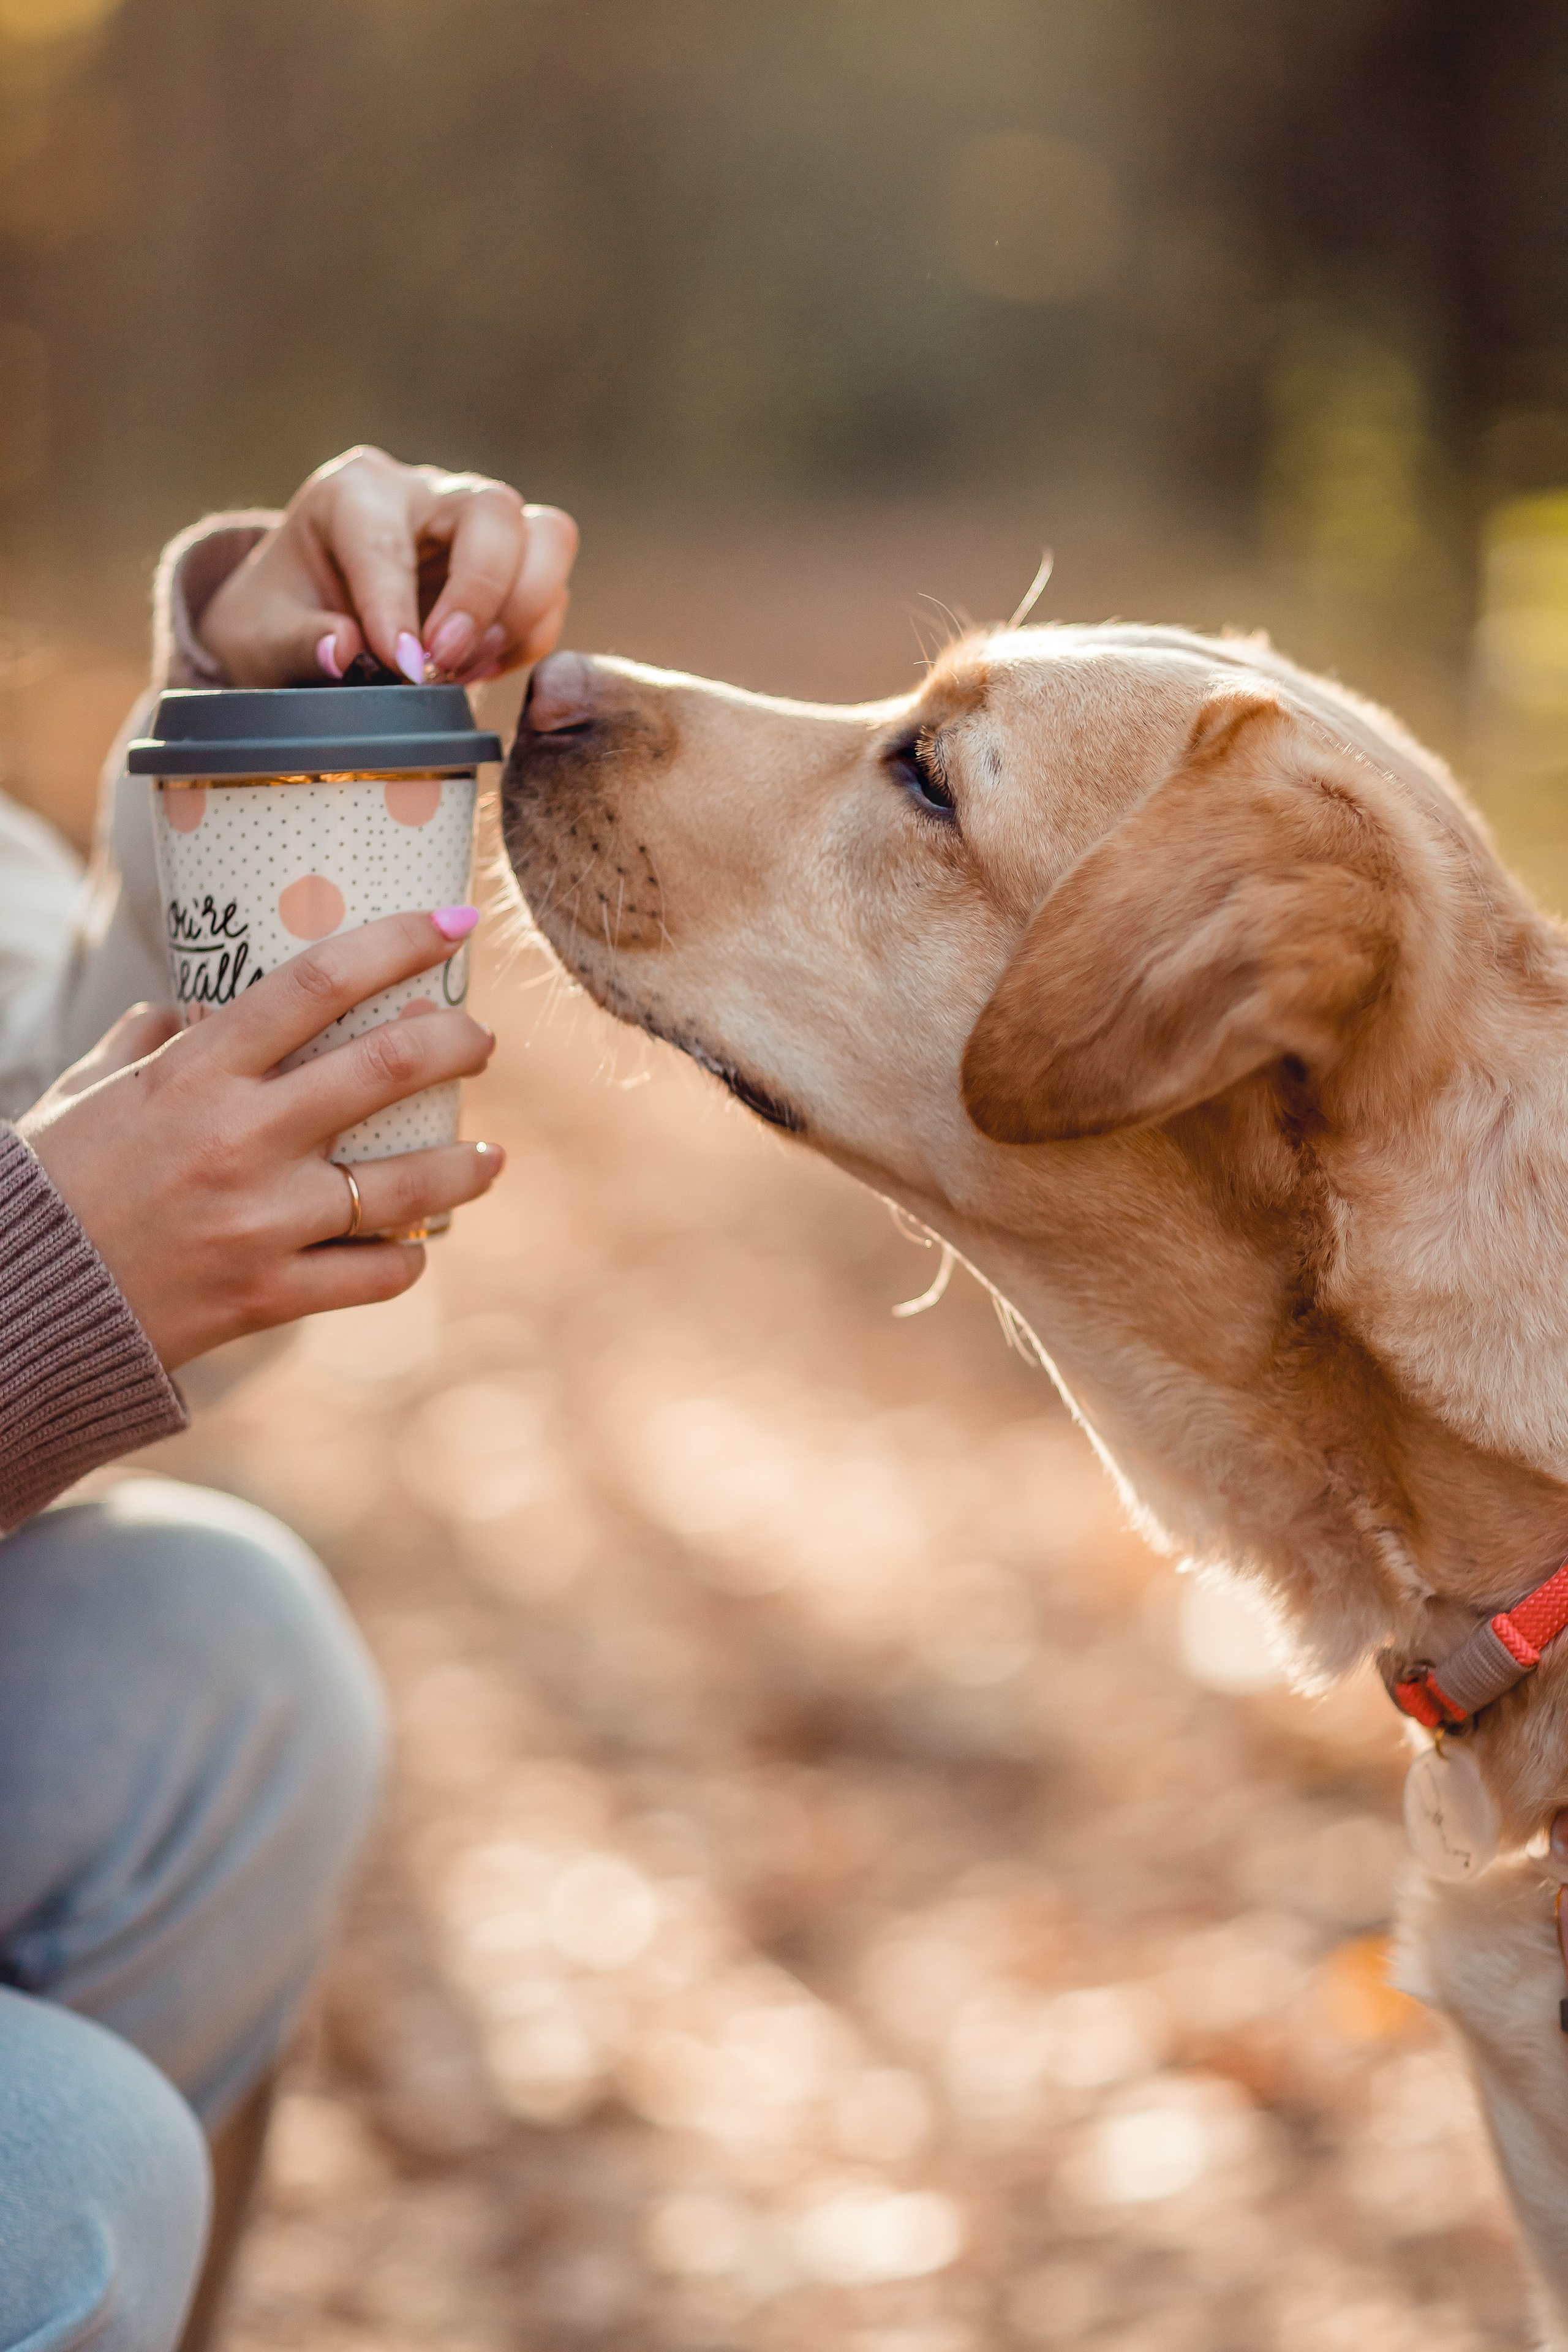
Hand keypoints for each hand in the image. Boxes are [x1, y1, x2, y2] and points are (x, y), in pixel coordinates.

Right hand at [18, 912, 503, 1370]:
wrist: (16, 1300)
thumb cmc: (51, 1184)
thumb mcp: (87, 1091)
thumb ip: (146, 1041)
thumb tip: (185, 1006)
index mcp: (195, 1072)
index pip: (317, 982)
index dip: (398, 943)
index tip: (453, 925)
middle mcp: (240, 1139)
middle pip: (388, 1067)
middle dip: (458, 1043)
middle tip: (480, 1040)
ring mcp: (261, 1222)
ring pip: (406, 1185)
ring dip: (465, 1165)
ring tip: (489, 1156)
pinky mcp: (268, 1295)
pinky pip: (375, 1274)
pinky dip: (406, 1258)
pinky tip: (415, 1243)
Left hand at [197, 445, 579, 689]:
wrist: (303, 617)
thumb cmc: (278, 620)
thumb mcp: (259, 638)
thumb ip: (294, 642)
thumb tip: (342, 651)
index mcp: (353, 493)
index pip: (388, 538)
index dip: (396, 606)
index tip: (402, 667)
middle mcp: (423, 492)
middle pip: (493, 511)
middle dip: (480, 594)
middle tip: (443, 663)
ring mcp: (475, 524)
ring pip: (546, 536)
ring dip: (522, 611)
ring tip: (467, 666)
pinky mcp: (512, 564)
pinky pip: (551, 593)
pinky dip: (527, 639)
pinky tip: (476, 669)